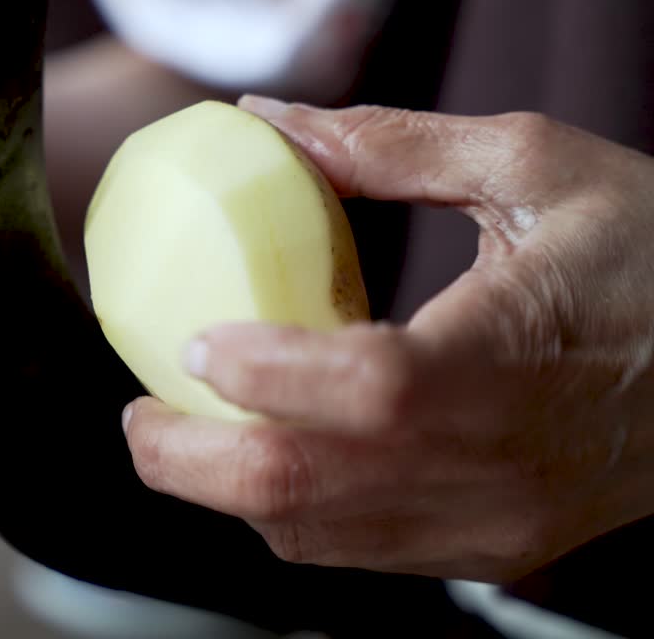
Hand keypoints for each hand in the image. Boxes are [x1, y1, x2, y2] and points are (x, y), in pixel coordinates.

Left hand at [122, 96, 653, 582]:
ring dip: (224, 490)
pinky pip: (357, 550)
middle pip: (304, 492)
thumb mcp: (536, 167)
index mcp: (514, 361)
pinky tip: (267, 457)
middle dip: (188, 460)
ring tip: (184, 429)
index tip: (188, 341)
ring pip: (315, 537)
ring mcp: (494, 523)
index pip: (367, 391)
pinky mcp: (492, 547)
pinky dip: (287, 511)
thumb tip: (271, 125)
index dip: (260, 374)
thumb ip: (393, 146)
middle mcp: (499, 465)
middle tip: (139, 414)